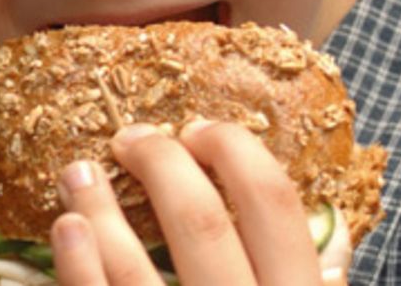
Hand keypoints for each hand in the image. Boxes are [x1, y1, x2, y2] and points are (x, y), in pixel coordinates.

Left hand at [50, 121, 350, 284]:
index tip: (199, 130)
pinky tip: (68, 226)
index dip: (234, 151)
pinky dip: (78, 263)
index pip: (272, 202)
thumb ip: (321, 281)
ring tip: (78, 172)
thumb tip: (333, 224)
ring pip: (135, 267)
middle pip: (199, 221)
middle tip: (133, 138)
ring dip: (100, 208)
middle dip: (162, 165)